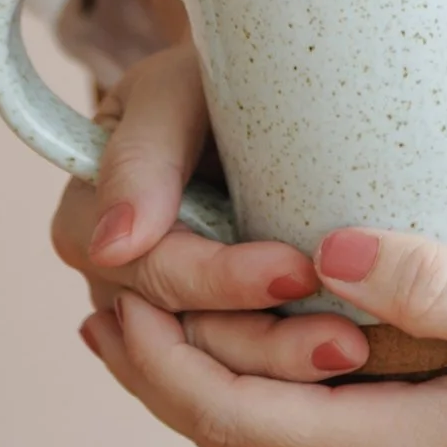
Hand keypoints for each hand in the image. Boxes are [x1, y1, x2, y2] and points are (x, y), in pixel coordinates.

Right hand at [50, 12, 331, 362]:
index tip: (298, 272)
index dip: (223, 280)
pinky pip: (245, 371)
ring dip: (285, 368)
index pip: (153, 273)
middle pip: (185, 336)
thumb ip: (140, 155)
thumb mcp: (174, 89)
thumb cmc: (213, 75)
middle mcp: (116, 281)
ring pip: (218, 367)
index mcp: (89, 221)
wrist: (261, 86)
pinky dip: (291, 372)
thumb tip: (110, 247)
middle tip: (348, 341)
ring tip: (357, 352)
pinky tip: (349, 367)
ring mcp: (163, 314)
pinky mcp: (216, 329)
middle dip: (267, 342)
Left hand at [81, 224, 446, 446]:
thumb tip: (324, 240)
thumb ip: (436, 281)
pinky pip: (322, 444)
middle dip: (157, 372)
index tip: (101, 294)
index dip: (155, 359)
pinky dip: (269, 398)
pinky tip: (277, 351)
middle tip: (98, 297)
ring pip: (273, 446)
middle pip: (232, 440)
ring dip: (207, 386)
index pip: (230, 414)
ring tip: (158, 321)